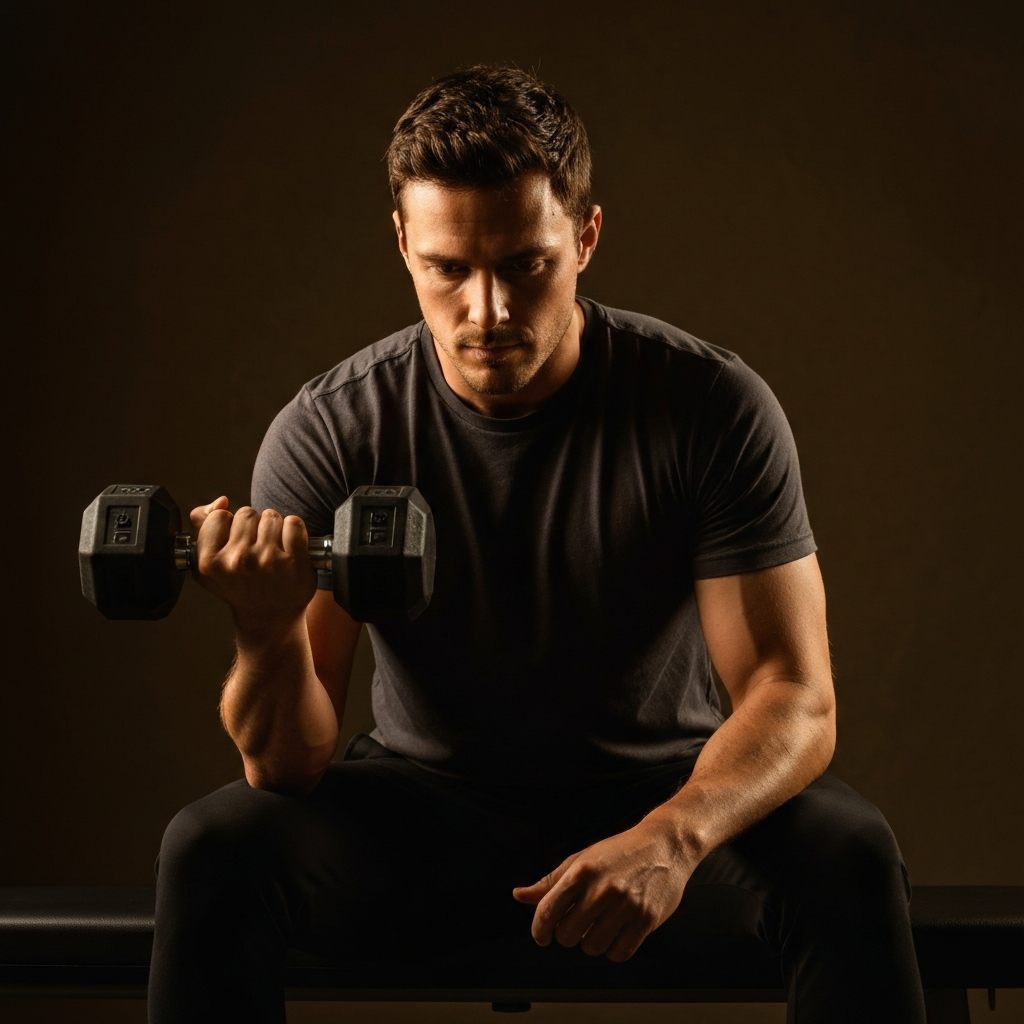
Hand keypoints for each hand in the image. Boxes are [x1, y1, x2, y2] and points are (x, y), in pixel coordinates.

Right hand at [190, 497, 317, 634]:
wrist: (269, 616)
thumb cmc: (239, 585)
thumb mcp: (209, 562)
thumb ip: (203, 524)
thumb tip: (221, 502)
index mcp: (210, 562)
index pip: (219, 516)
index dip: (229, 526)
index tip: (234, 543)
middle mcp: (238, 561)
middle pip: (247, 513)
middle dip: (253, 526)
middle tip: (255, 549)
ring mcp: (267, 561)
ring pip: (271, 516)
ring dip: (274, 528)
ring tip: (271, 549)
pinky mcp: (294, 561)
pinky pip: (294, 523)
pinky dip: (294, 530)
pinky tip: (289, 547)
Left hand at [512, 813, 691, 961]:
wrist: (664, 845)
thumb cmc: (618, 852)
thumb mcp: (582, 859)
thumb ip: (550, 881)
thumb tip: (519, 895)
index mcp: (582, 871)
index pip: (548, 911)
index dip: (539, 930)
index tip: (542, 936)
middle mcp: (602, 888)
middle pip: (568, 935)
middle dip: (568, 935)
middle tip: (578, 925)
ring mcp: (626, 905)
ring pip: (592, 947)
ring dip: (592, 942)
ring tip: (599, 926)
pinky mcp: (647, 920)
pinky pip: (619, 953)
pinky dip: (614, 950)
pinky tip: (615, 934)